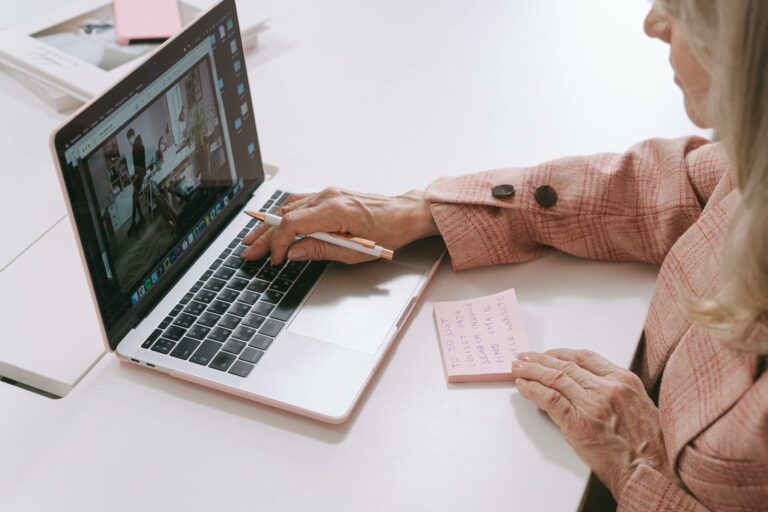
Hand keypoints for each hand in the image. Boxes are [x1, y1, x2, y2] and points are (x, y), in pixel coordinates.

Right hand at [240, 188, 438, 264]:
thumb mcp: (354, 251)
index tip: (274, 259)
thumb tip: (293, 252)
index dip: (277, 243)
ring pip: (288, 207)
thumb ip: (320, 250)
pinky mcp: (329, 195)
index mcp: (334, 210)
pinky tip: (273, 223)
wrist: (403, 214)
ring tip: (254, 238)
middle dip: (264, 235)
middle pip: (284, 214)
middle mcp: (328, 197)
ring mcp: (327, 193)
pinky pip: (299, 202)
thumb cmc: (387, 231)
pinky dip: (283, 214)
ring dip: (269, 224)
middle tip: (248, 251)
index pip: (293, 224)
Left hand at [509, 349, 672, 497]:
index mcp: (624, 380)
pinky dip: (533, 390)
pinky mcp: (579, 423)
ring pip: (555, 378)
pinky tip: (523, 386)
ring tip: (518, 368)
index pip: (585, 357)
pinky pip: (549, 399)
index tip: (547, 354)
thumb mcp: (639, 407)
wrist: (652, 472)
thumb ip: (613, 393)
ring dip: (531, 371)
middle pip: (566, 365)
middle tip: (525, 357)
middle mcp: (608, 388)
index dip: (561, 353)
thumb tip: (581, 388)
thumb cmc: (649, 447)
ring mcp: (593, 404)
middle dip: (541, 359)